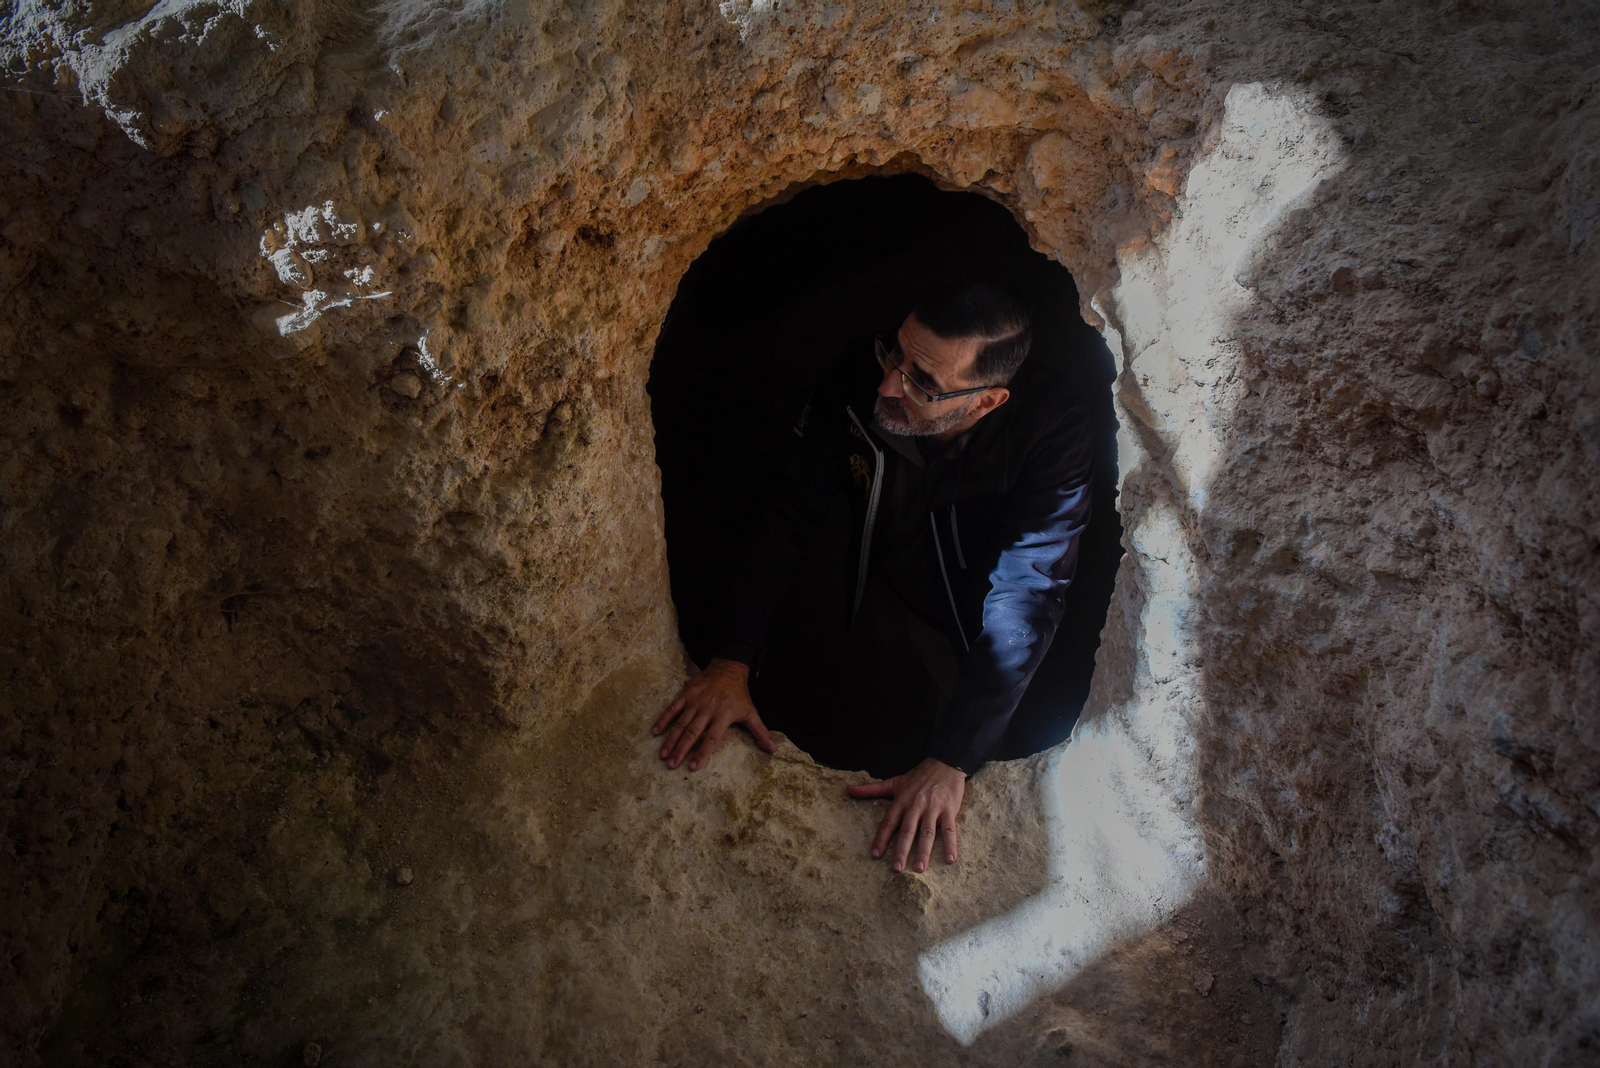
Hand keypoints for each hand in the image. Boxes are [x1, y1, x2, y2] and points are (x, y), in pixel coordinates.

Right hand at [652, 658, 776, 770]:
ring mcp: (695, 701)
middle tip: (671, 764)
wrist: (728, 668)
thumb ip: (760, 732)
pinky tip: (655, 732)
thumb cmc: (739, 694)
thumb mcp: (751, 712)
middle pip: (692, 732)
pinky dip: (663, 720)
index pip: (711, 738)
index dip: (702, 753)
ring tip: (663, 755)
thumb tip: (773, 749)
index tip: (693, 767)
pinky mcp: (686, 694)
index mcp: (723, 715)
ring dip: (670, 740)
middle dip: (681, 750)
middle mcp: (708, 709)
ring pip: (680, 723)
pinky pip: (672, 708)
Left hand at [846, 758, 965, 872]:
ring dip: (924, 851)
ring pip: (927, 833)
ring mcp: (933, 808)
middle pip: (907, 831)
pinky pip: (949, 829)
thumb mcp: (894, 781)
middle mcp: (916, 806)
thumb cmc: (918, 776)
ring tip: (919, 869)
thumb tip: (848, 790)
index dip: (882, 838)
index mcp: (902, 800)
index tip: (875, 855)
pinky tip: (950, 859)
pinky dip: (950, 844)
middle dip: (901, 850)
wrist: (945, 762)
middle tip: (896, 869)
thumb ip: (872, 789)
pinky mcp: (949, 809)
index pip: (889, 822)